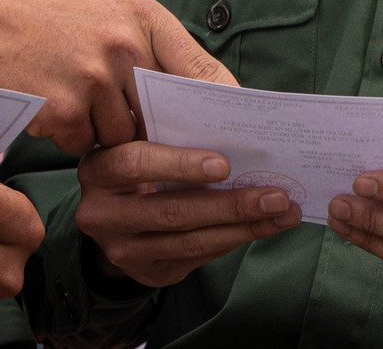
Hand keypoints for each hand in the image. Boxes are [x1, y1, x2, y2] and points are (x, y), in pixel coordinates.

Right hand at [0, 0, 234, 154]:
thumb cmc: (50, 6)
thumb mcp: (110, 0)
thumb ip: (150, 38)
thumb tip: (197, 83)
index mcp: (143, 18)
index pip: (202, 70)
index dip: (222, 105)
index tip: (235, 129)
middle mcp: (124, 48)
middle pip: (161, 116)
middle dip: (154, 128)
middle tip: (142, 128)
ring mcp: (92, 81)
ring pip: (122, 136)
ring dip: (105, 131)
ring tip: (77, 97)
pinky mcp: (61, 110)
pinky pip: (83, 144)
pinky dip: (71, 136)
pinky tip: (53, 105)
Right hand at [75, 140, 301, 286]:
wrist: (115, 211)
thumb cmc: (140, 155)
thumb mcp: (142, 134)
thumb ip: (172, 122)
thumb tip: (234, 110)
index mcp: (99, 168)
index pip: (135, 163)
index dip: (180, 164)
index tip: (224, 164)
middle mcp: (102, 214)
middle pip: (172, 211)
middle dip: (230, 204)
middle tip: (276, 195)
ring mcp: (123, 249)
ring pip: (190, 242)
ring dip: (243, 227)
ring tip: (283, 212)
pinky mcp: (147, 272)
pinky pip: (197, 259)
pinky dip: (234, 240)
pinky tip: (264, 226)